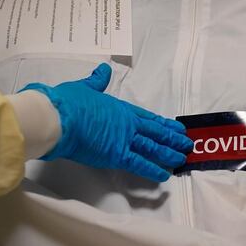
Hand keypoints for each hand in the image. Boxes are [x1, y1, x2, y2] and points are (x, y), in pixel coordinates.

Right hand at [22, 64, 192, 181]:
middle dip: (172, 137)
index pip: (146, 117)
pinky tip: (164, 175)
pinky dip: (152, 170)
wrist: (57, 116)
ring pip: (153, 147)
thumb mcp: (84, 87)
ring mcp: (124, 139)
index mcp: (120, 109)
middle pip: (155, 132)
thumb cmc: (67, 101)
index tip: (175, 126)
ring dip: (169, 152)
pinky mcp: (116, 154)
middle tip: (188, 142)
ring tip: (183, 157)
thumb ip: (96, 81)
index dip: (162, 123)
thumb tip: (103, 70)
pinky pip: (139, 163)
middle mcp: (126, 124)